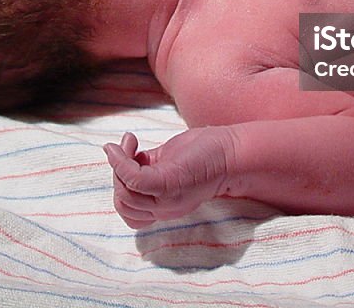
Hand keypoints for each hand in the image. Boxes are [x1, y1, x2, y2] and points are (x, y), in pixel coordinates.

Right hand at [103, 129, 235, 228]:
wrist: (236, 152)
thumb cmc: (207, 150)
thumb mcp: (168, 158)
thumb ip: (147, 163)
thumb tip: (123, 156)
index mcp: (164, 204)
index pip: (129, 210)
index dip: (120, 185)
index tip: (128, 154)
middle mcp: (164, 208)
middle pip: (123, 203)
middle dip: (117, 174)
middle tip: (128, 147)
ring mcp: (166, 199)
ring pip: (124, 195)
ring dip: (119, 166)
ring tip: (130, 144)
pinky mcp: (168, 184)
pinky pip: (133, 179)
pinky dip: (122, 162)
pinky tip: (127, 143)